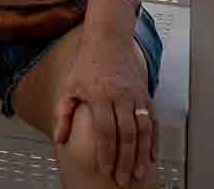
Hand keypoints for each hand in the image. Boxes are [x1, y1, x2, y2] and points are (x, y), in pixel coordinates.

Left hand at [53, 29, 155, 187]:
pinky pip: (153, 121)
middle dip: (124, 160)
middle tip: (123, 179)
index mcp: (99, 95)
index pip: (104, 130)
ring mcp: (135, 95)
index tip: (105, 168)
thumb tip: (59, 137)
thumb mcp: (70, 86)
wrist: (109, 38)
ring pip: (143, 130)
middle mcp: (120, 95)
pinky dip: (154, 140)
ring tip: (138, 173)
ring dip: (141, 154)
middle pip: (125, 134)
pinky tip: (152, 155)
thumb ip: (64, 113)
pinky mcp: (145, 94)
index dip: (106, 152)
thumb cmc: (88, 63)